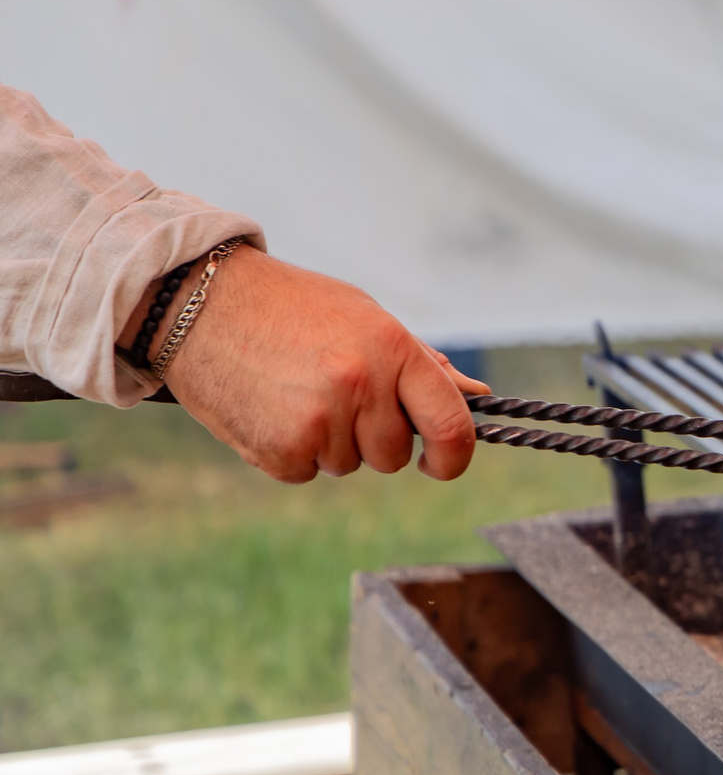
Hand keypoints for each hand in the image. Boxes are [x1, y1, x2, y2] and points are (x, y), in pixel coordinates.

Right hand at [156, 246, 488, 481]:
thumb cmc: (289, 306)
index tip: (440, 462)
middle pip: (394, 454)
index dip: (454, 457)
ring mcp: (320, 421)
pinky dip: (291, 452)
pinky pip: (306, 472)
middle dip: (373, 436)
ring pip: (349, 464)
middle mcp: (361, 386)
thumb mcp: (364, 317)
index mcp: (393, 349)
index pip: (451, 426)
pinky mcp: (280, 450)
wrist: (195, 301)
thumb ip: (420, 363)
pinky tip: (269, 408)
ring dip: (329, 441)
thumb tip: (476, 397)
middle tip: (333, 394)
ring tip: (294, 391)